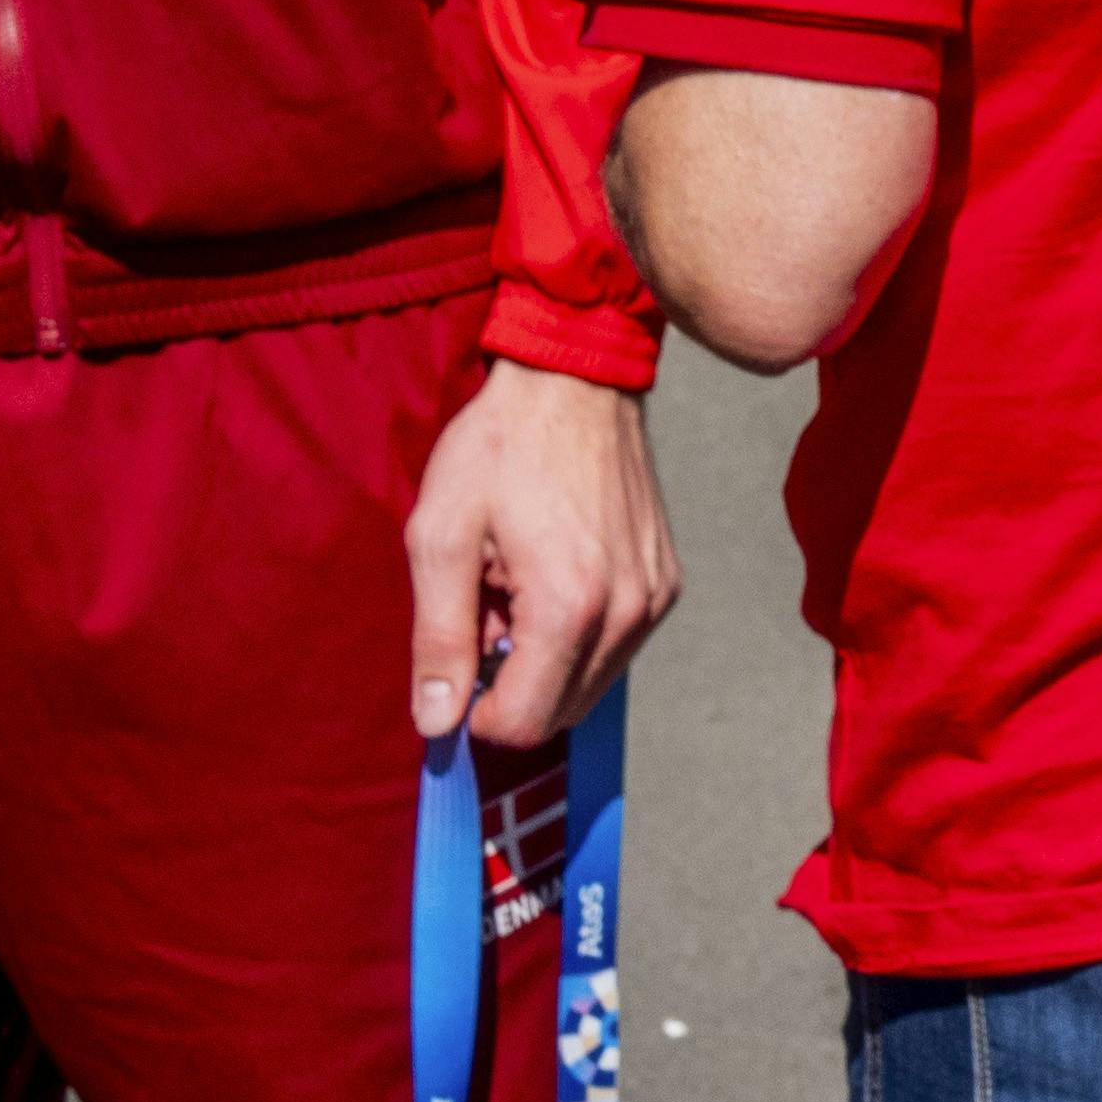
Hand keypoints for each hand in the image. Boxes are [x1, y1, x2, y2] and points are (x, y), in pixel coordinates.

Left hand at [405, 358, 678, 747]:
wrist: (575, 379)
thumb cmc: (499, 448)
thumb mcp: (440, 537)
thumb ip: (439, 639)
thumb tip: (436, 723)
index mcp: (570, 605)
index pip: (524, 722)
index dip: (476, 716)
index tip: (456, 670)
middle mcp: (627, 611)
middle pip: (562, 713)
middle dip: (512, 686)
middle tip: (484, 613)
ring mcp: (654, 597)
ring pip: (591, 685)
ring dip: (545, 662)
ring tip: (515, 589)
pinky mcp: (666, 581)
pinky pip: (616, 647)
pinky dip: (578, 636)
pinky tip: (551, 576)